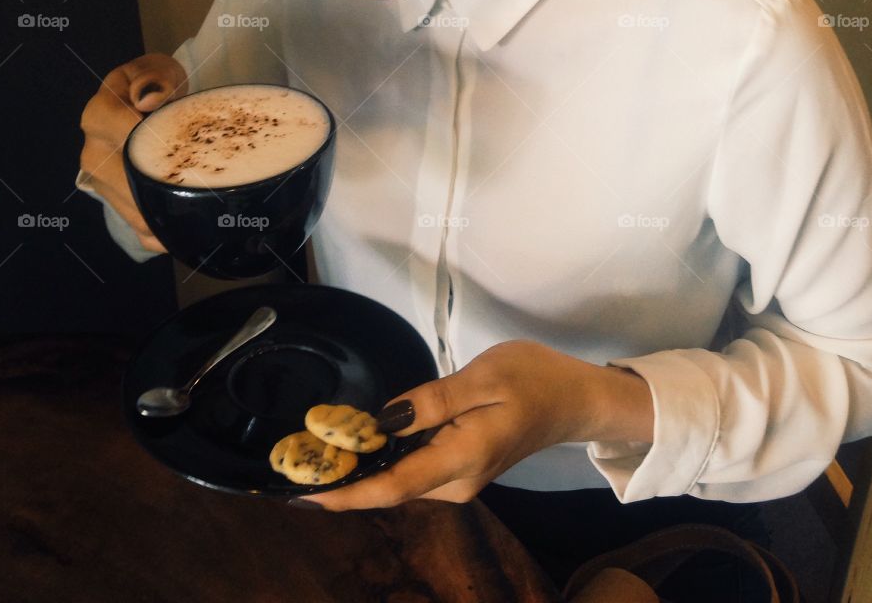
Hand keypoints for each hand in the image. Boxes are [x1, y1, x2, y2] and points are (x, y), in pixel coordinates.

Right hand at [78, 53, 187, 252]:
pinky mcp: (118, 205)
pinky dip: (165, 234)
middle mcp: (94, 154)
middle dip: (167, 189)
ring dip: (169, 215)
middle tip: (205, 188)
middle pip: (130, 184)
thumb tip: (148, 99)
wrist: (144, 107)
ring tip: (203, 209)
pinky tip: (188, 229)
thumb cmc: (154, 86)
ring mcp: (104, 184)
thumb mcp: (158, 70)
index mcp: (99, 116)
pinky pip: (141, 231)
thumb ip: (155, 78)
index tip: (184, 147)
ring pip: (136, 214)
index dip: (155, 142)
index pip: (123, 134)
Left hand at [293, 340, 609, 510]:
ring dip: (358, 469)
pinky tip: (358, 443)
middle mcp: (456, 481)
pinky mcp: (460, 467)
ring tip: (314, 450)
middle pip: (389, 486)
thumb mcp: (485, 376)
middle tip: (295, 458)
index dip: (347, 493)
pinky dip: (381, 460)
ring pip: (398, 479)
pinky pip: (411, 469)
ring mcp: (459, 478)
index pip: (393, 486)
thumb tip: (384, 421)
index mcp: (461, 459)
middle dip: (342, 477)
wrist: (576, 398)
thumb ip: (433, 401)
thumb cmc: (535, 379)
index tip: (305, 495)